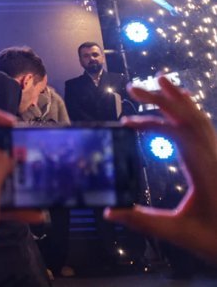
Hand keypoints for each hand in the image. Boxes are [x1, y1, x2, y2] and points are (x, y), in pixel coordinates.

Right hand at [105, 76, 216, 263]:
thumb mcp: (180, 233)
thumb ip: (144, 222)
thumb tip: (111, 211)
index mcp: (205, 170)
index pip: (179, 133)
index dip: (151, 122)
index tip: (127, 123)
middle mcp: (214, 158)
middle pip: (190, 118)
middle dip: (162, 99)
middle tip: (134, 88)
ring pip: (201, 120)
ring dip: (179, 100)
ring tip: (160, 82)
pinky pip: (206, 129)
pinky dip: (191, 114)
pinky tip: (182, 110)